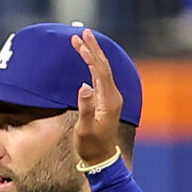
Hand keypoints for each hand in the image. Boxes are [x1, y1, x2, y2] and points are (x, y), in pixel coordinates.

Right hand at [70, 26, 122, 167]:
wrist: (102, 159)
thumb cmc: (91, 145)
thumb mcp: (85, 129)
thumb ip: (86, 107)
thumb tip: (84, 86)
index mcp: (108, 100)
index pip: (99, 71)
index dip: (89, 55)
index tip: (79, 41)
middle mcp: (113, 96)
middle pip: (103, 66)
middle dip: (93, 48)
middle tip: (83, 32)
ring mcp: (111, 98)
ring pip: (103, 70)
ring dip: (93, 54)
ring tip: (84, 40)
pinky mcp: (107, 101)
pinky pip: (101, 77)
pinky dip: (94, 65)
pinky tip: (90, 59)